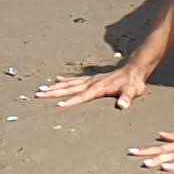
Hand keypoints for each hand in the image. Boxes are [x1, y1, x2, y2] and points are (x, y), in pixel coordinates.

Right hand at [34, 65, 148, 109]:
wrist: (134, 68)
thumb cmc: (133, 83)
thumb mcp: (132, 91)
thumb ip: (127, 98)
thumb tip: (122, 105)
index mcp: (99, 87)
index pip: (82, 96)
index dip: (71, 101)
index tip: (58, 105)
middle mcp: (91, 82)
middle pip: (69, 88)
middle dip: (54, 92)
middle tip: (39, 95)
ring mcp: (90, 79)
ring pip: (68, 83)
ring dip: (55, 87)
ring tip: (42, 89)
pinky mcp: (91, 78)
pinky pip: (74, 79)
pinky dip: (64, 80)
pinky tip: (56, 80)